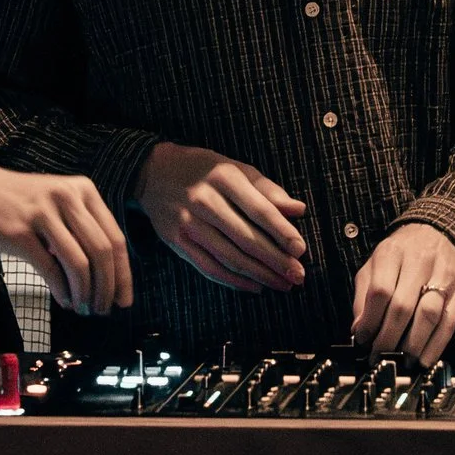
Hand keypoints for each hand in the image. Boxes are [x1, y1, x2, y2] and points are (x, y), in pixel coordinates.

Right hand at [0, 157, 130, 315]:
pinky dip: (62, 291)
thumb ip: (82, 228)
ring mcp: (42, 213)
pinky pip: (50, 269)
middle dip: (106, 288)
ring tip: (83, 307)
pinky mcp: (19, 232)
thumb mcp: (58, 202)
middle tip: (103, 309)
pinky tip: (64, 300)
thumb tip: (108, 277)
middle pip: (101, 252)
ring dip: (85, 292)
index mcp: (83, 190)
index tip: (123, 299)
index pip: (115, 238)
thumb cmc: (21, 203)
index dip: (123, 274)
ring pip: (79, 262)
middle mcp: (67, 197)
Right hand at [138, 142, 308, 293]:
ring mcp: (188, 222)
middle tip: (297, 275)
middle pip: (245, 238)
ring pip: (228, 256)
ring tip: (282, 284)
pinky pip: (208, 266)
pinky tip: (254, 286)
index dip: (281, 232)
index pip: (259, 209)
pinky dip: (233, 280)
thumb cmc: (204, 170)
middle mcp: (205, 199)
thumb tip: (298, 210)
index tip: (300, 250)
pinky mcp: (176, 240)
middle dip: (275, 260)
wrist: (154, 172)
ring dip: (259, 275)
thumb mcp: (236, 169)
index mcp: (224, 177)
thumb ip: (267, 190)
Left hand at [349, 223, 454, 365]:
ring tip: (401, 360)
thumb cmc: (402, 254)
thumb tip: (359, 330)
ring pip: (428, 316)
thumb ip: (363, 295)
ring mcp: (443, 276)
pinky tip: (424, 358)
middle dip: (389, 338)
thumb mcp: (375, 265)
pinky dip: (436, 345)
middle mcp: (419, 262)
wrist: (440, 233)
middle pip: (403, 306)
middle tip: (379, 357)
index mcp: (393, 253)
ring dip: (413, 344)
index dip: (370, 321)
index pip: (380, 291)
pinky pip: (449, 322)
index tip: (363, 340)